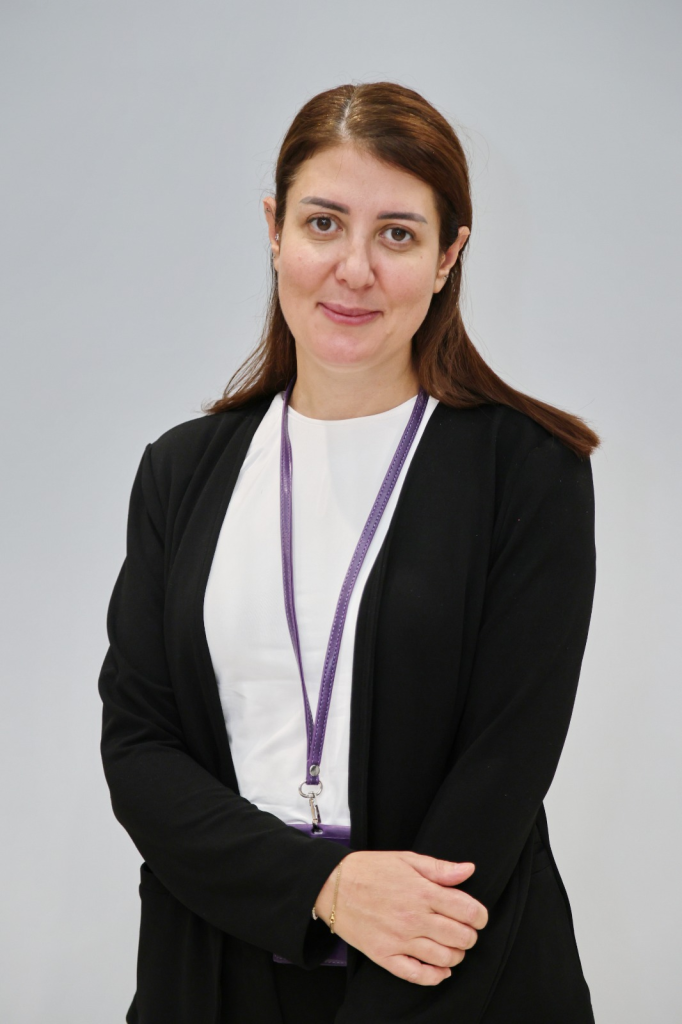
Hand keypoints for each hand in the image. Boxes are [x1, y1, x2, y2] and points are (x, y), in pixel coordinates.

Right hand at [314, 850, 487, 985]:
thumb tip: (468, 870)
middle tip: (465, 930)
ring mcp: (400, 940)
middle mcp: (414, 918)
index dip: (480, 915)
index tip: (478, 916)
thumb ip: (439, 868)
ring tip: (452, 946)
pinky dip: (435, 976)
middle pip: (460, 936)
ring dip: (456, 954)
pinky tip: (441, 970)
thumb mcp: (406, 860)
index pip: (467, 910)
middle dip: (470, 935)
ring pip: (444, 957)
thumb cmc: (370, 869)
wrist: (332, 886)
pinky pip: (417, 975)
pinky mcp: (385, 956)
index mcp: (422, 891)